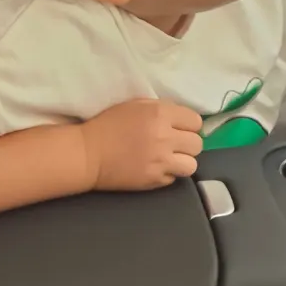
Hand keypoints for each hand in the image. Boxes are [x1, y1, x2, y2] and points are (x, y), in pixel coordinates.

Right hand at [78, 98, 203, 191]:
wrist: (87, 153)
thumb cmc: (109, 125)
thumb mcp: (137, 105)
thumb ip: (162, 109)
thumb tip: (182, 119)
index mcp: (161, 114)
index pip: (196, 121)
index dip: (189, 125)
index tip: (180, 128)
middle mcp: (165, 137)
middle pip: (197, 144)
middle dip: (188, 143)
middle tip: (175, 144)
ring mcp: (160, 161)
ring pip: (192, 165)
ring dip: (183, 161)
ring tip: (170, 159)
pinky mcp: (153, 180)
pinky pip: (174, 178)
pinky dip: (167, 174)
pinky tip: (155, 168)